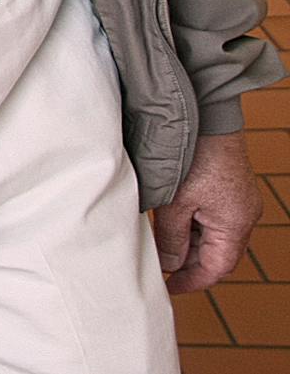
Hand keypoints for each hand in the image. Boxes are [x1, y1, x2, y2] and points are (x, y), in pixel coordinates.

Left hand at [156, 132, 262, 292]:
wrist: (205, 116)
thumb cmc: (192, 157)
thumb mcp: (174, 204)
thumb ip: (172, 239)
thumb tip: (169, 265)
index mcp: (235, 224)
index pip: (217, 268)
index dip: (192, 281)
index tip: (169, 287)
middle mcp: (243, 215)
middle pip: (218, 253)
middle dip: (190, 264)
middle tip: (161, 268)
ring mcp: (238, 200)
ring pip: (213, 234)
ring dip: (190, 243)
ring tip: (160, 245)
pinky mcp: (229, 186)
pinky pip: (213, 216)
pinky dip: (193, 224)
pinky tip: (170, 221)